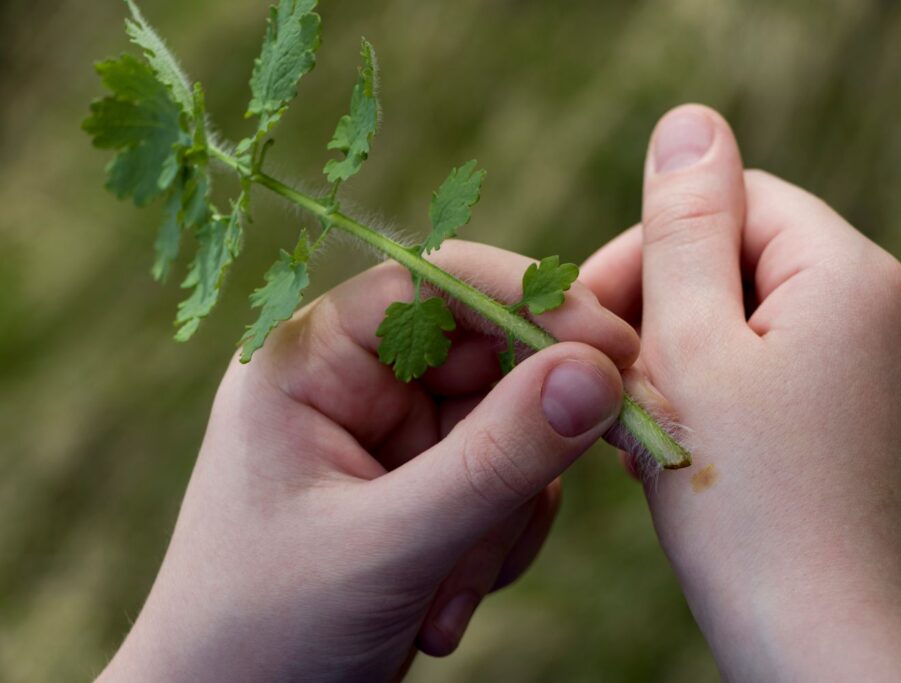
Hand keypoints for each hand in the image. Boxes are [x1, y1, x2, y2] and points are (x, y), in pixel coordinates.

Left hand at [99, 241, 638, 682]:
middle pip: (489, 360)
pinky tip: (441, 608)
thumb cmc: (266, 630)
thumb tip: (599, 372)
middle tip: (537, 503)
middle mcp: (354, 384)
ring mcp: (392, 439)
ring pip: (510, 431)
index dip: (529, 299)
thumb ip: (496, 459)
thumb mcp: (387, 544)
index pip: (435, 283)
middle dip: (519, 447)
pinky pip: (505, 484)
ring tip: (444, 599)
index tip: (613, 347)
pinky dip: (496, 546)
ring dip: (501, 520)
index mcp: (310, 360)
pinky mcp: (423, 489)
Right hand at [582, 105, 900, 680]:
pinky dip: (740, 406)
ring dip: (695, 366)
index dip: (651, 254)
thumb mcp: (691, 350)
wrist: (825, 654)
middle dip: (669, 318)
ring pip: (769, 333)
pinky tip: (700, 459)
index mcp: (855, 276)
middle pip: (753, 270)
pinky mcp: (893, 438)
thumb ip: (685, 229)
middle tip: (612, 389)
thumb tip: (690, 124)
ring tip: (644, 433)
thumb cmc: (745, 507)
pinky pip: (800, 388)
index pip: (736, 204)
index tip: (594, 323)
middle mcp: (898, 317)